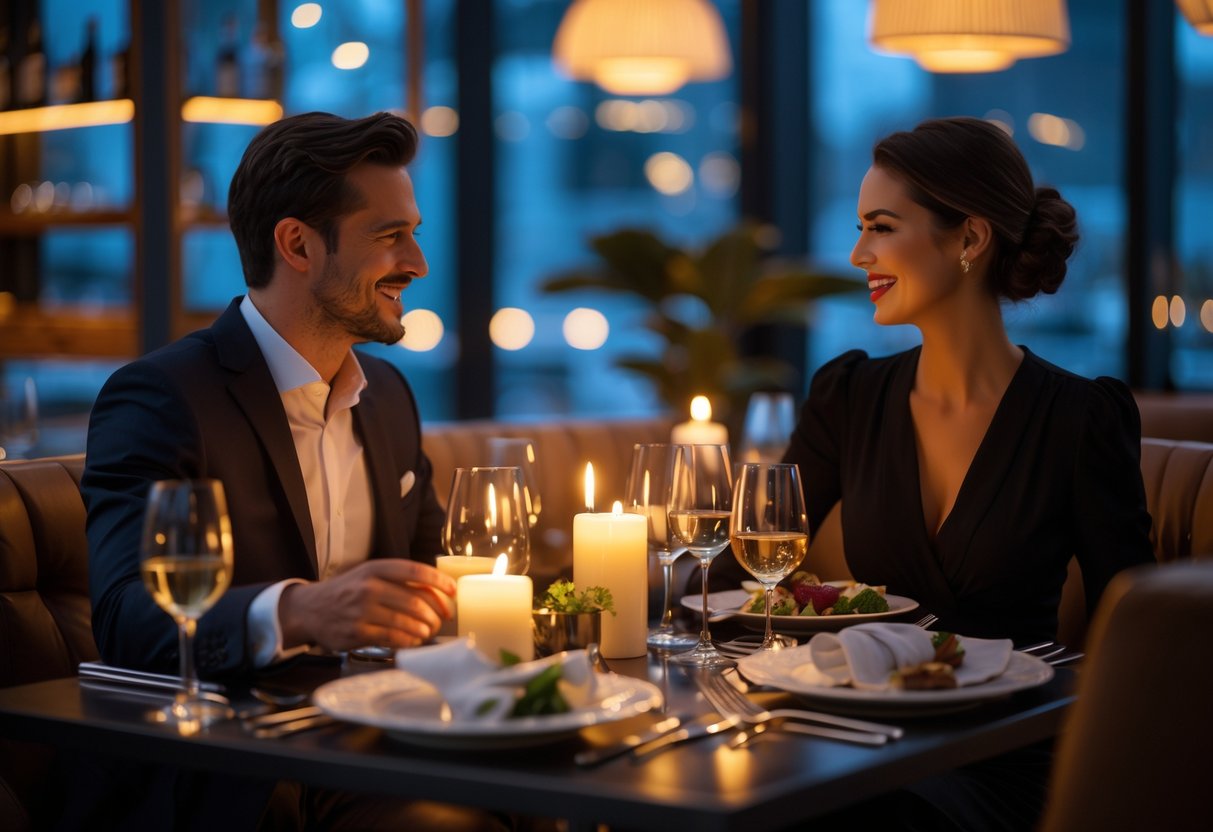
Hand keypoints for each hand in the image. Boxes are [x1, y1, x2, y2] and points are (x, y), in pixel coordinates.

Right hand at [278, 559, 455, 652]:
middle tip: (441, 619)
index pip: (414, 571)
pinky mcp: (357, 633)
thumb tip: (436, 591)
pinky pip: (392, 639)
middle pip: (414, 601)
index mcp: (375, 568)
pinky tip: (414, 640)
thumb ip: (397, 580)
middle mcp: (368, 587)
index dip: (438, 581)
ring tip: (429, 631)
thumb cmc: (347, 591)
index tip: (453, 591)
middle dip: (434, 613)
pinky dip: (409, 641)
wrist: (310, 609)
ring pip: (406, 622)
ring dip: (424, 629)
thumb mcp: (369, 575)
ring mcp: (361, 611)